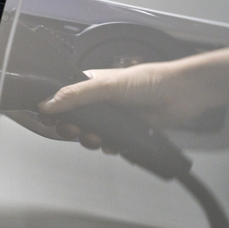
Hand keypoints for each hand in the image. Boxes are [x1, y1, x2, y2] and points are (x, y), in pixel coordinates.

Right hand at [37, 62, 215, 150]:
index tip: (48, 118)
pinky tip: (114, 143)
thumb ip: (76, 95)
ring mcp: (112, 116)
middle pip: (74, 119)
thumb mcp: (106, 86)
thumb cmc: (148, 81)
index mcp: (90, 83)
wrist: (181, 95)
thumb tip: (47, 103)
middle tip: (75, 131)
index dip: (54, 108)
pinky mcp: (125, 131)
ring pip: (90, 134)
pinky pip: (109, 144)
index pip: (63, 97)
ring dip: (90, 140)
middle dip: (71, 128)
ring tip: (97, 139)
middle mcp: (99, 100)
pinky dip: (109, 146)